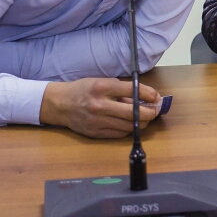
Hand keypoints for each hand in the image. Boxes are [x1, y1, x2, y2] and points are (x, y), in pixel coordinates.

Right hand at [39, 77, 159, 138]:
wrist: (60, 104)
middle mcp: (100, 105)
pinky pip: (119, 133)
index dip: (149, 95)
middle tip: (155, 110)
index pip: (133, 91)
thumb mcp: (101, 82)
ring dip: (142, 122)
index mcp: (102, 88)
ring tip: (145, 117)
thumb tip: (145, 97)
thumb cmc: (83, 90)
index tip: (157, 97)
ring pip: (129, 125)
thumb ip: (121, 89)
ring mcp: (97, 121)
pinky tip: (130, 123)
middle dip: (150, 112)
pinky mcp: (95, 133)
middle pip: (134, 112)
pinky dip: (128, 128)